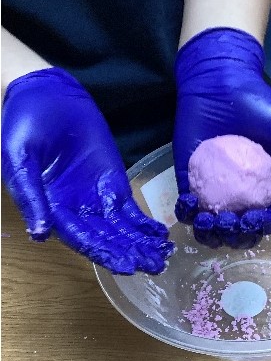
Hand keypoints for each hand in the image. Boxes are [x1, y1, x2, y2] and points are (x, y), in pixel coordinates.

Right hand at [2, 68, 173, 273]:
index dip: (103, 253)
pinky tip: (161, 236)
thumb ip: (30, 195)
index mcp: (53, 209)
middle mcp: (77, 212)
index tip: (126, 266)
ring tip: (163, 256)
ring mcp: (97, 200)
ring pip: (122, 230)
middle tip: (154, 266)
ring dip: (142, 245)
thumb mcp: (18, 158)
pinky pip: (132, 211)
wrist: (46, 95)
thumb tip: (40, 234)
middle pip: (106, 240)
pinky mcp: (114, 185)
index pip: (80, 239)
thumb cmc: (24, 125)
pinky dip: (146, 225)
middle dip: (130, 254)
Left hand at [173, 27, 270, 248]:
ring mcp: (214, 192)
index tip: (253, 217)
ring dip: (211, 235)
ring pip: (213, 230)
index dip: (262, 227)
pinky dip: (187, 215)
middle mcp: (242, 197)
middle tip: (229, 221)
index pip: (269, 221)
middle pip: (241, 233)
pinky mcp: (189, 183)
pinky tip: (190, 202)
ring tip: (208, 220)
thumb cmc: (262, 107)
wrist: (220, 82)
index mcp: (269, 190)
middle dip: (236, 236)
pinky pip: (186, 211)